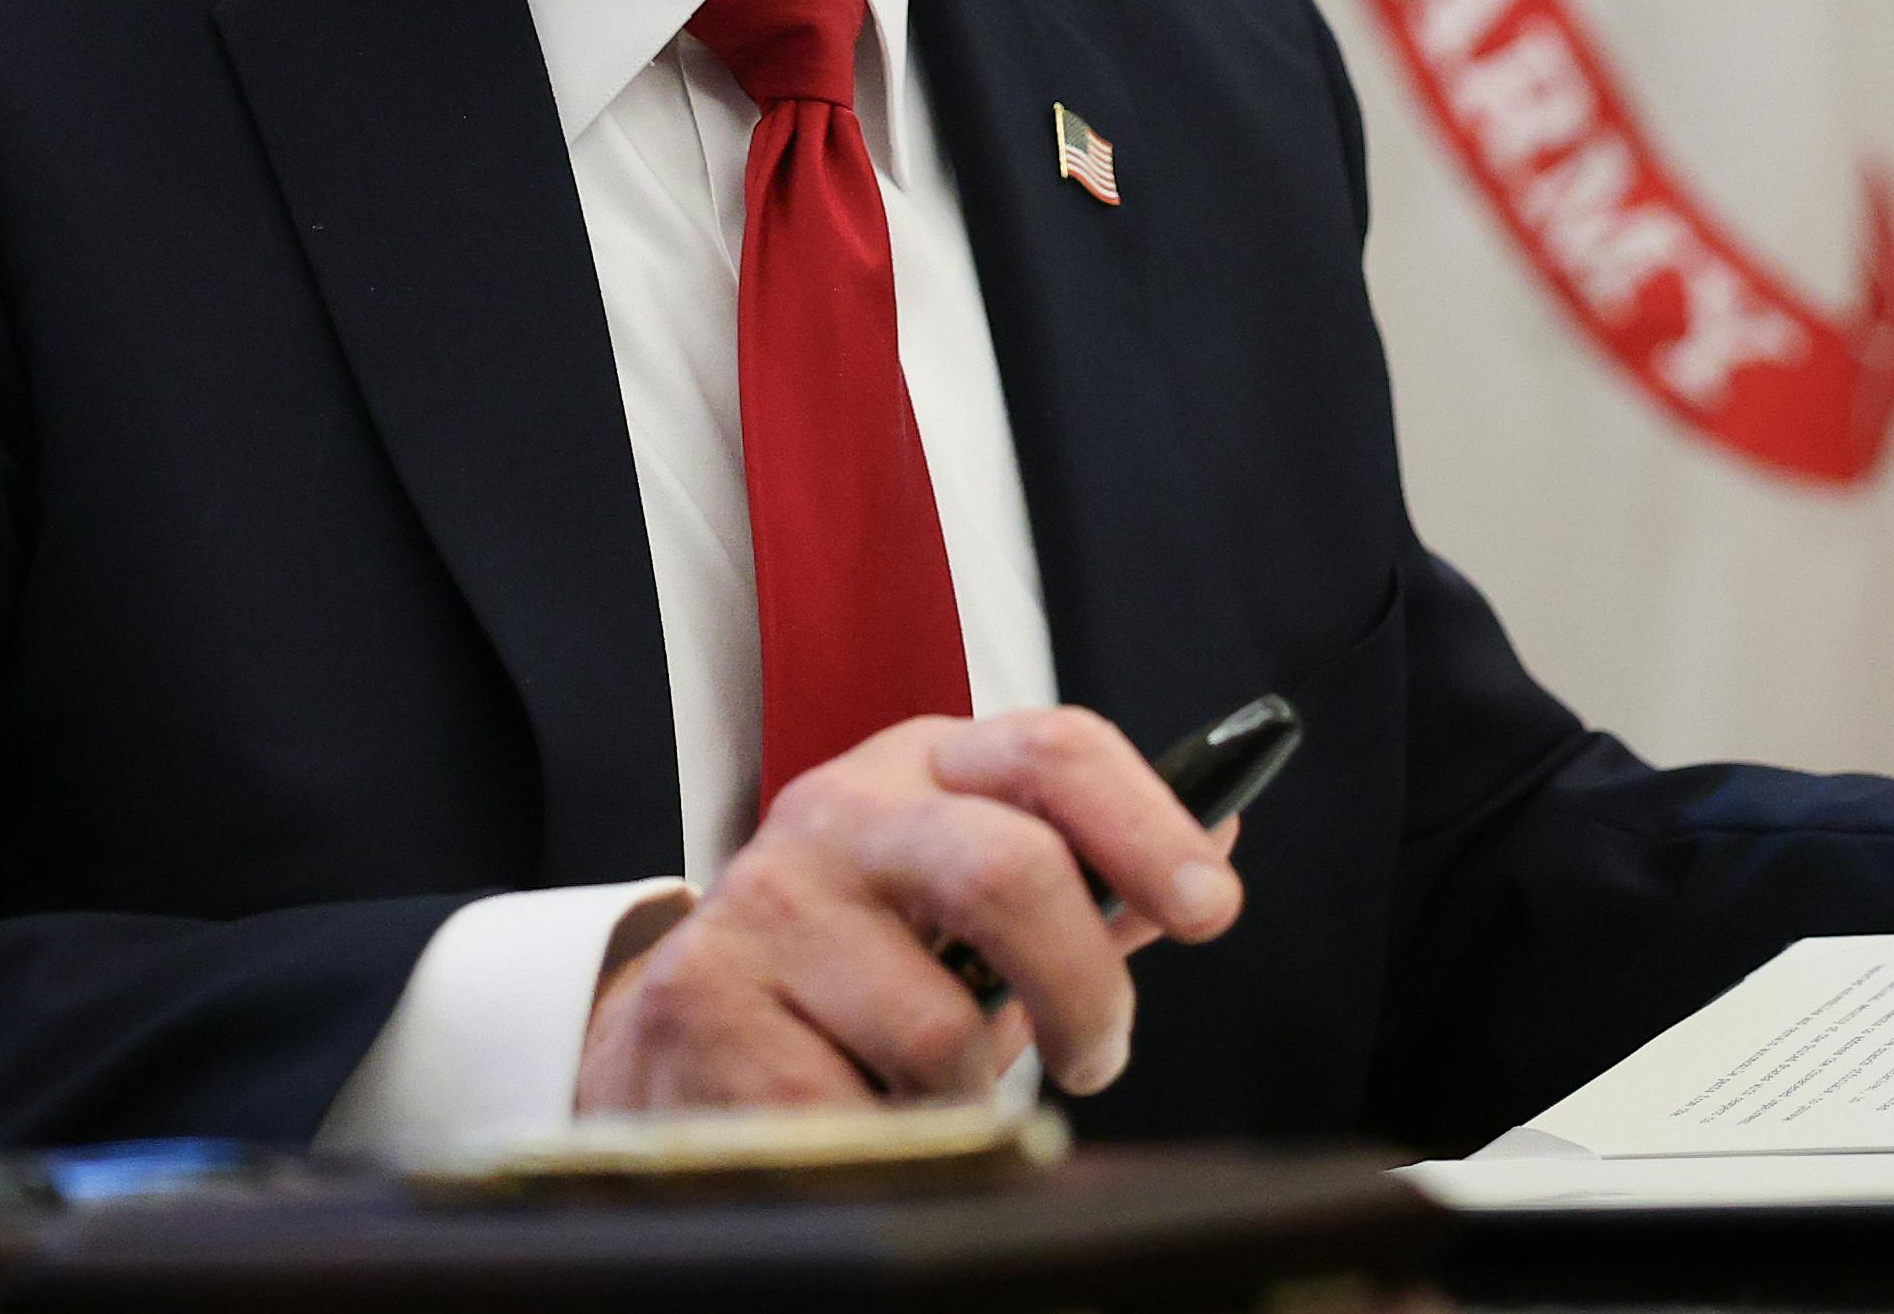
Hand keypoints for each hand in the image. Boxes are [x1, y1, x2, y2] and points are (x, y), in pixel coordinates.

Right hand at [575, 708, 1245, 1112]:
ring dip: (964, 1099)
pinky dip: (886, 1144)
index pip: (1053, 750)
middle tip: (1098, 1054)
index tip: (1212, 908)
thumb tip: (1219, 837)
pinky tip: (854, 1117)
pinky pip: (858, 1114)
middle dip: (1085, 989)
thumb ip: (1084, 877)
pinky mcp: (705, 1009)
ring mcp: (764, 907)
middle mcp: (837, 815)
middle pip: (1007, 870)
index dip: (1147, 823)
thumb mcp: (960, 903)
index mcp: (918, 768)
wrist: (673, 1037)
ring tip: (924, 1094)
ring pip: (942, 1030)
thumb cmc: (854, 972)